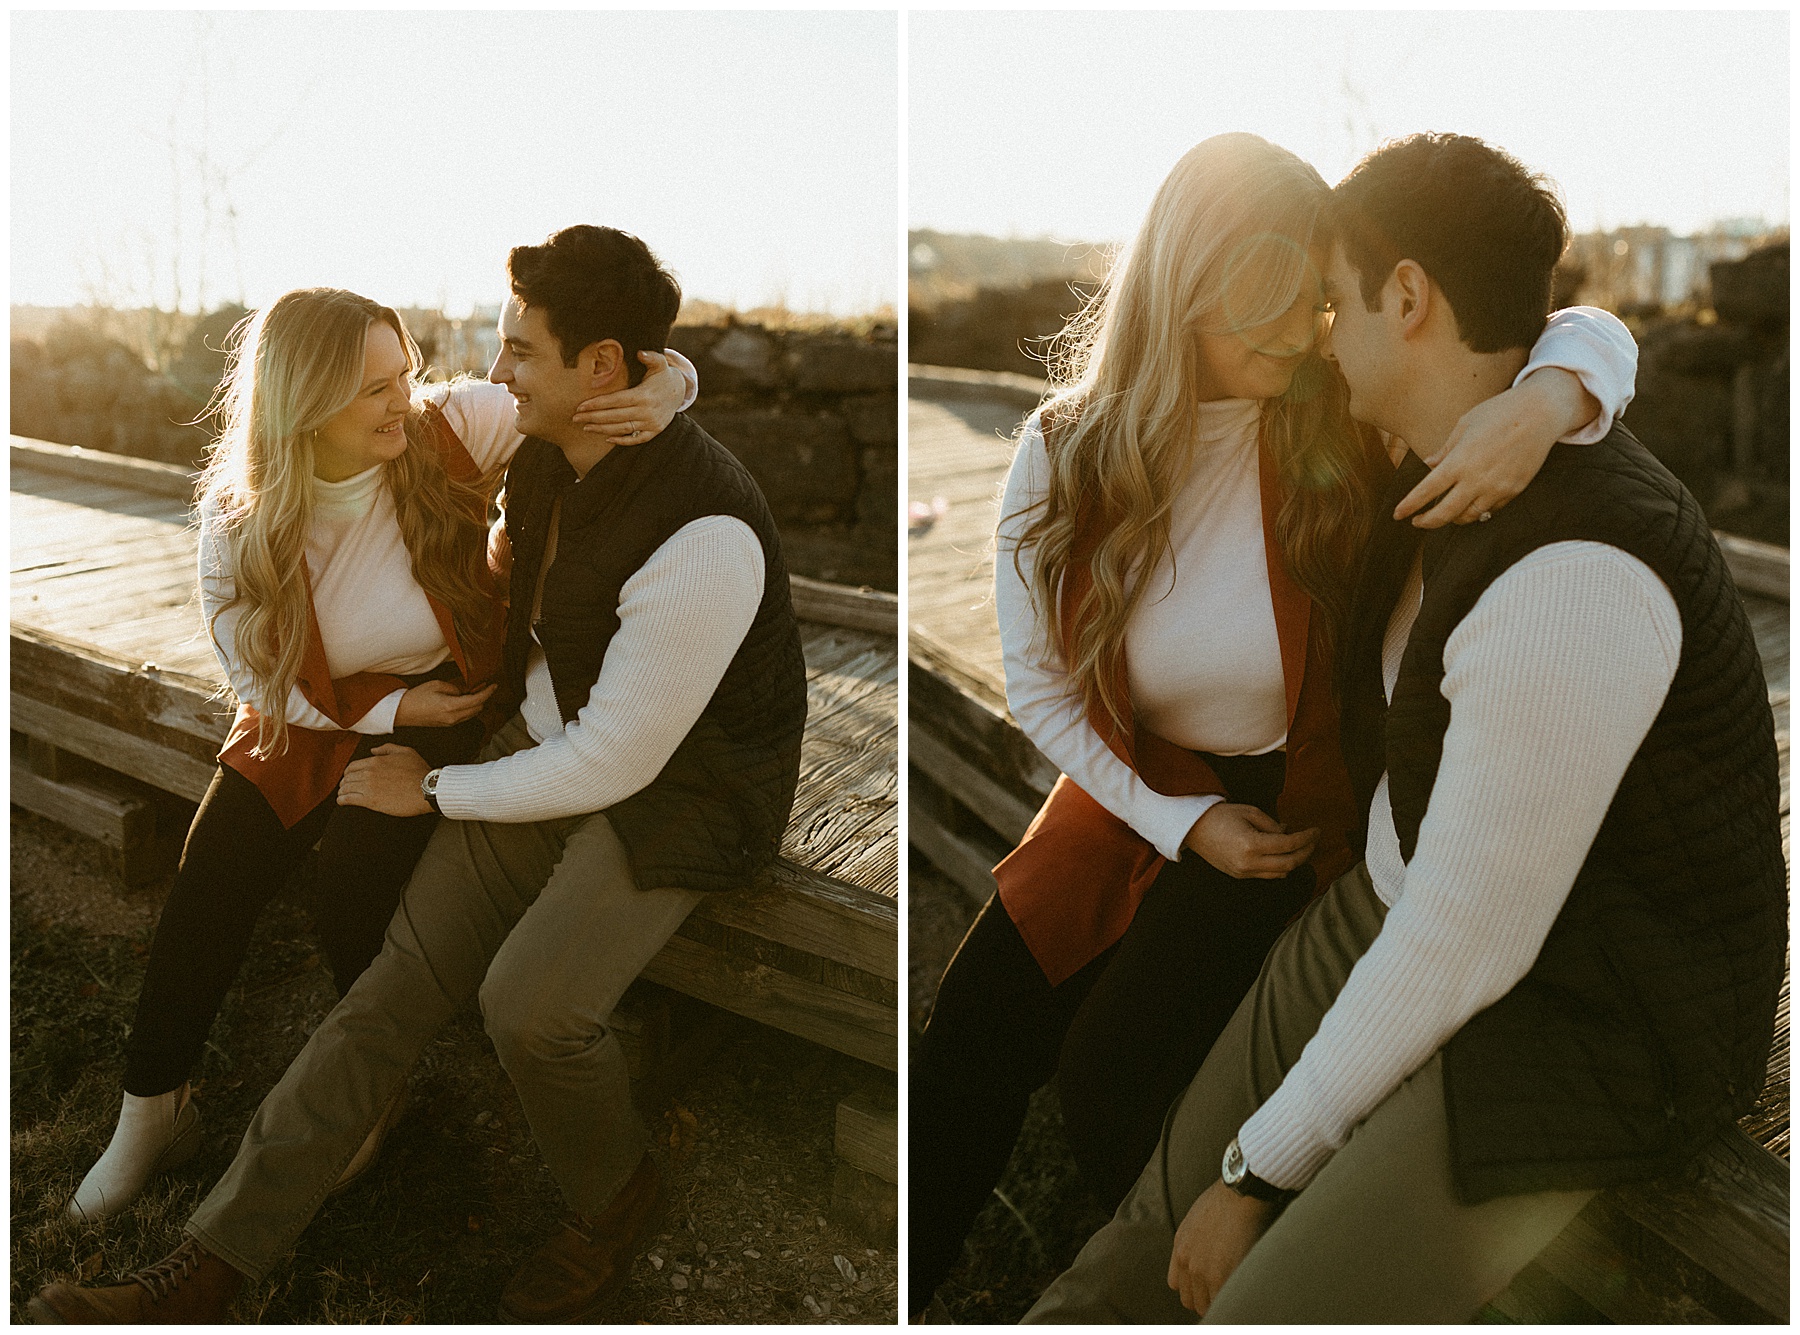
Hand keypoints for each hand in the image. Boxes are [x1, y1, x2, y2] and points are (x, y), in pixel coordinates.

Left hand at [337, 744, 432, 815]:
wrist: (426, 789)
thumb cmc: (419, 772)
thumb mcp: (406, 752)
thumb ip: (387, 748)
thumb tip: (373, 750)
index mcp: (375, 761)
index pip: (352, 766)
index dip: (349, 772)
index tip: (350, 776)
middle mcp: (369, 773)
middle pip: (347, 777)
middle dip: (345, 782)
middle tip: (345, 786)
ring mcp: (368, 787)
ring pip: (346, 788)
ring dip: (342, 791)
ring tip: (342, 795)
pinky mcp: (370, 801)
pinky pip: (349, 799)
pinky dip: (342, 800)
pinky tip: (342, 801)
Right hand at [393, 679, 495, 727]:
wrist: (402, 712)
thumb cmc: (417, 696)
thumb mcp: (437, 685)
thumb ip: (456, 687)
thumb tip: (467, 690)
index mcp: (452, 706)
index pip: (478, 700)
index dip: (488, 692)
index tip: (494, 685)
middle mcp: (454, 717)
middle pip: (478, 708)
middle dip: (484, 697)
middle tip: (483, 685)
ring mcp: (451, 723)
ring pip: (473, 713)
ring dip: (477, 703)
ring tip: (473, 691)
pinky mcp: (447, 724)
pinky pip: (464, 716)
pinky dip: (469, 708)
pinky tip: (464, 699)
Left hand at [573, 350, 683, 442]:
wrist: (680, 391)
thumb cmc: (663, 375)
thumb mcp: (660, 363)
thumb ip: (650, 356)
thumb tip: (640, 353)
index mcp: (644, 395)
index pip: (615, 401)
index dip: (597, 404)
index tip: (580, 406)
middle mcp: (647, 411)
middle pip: (615, 416)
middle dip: (593, 418)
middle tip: (575, 418)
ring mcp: (651, 423)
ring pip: (622, 428)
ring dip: (602, 429)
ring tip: (585, 427)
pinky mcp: (654, 431)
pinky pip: (635, 439)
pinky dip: (622, 440)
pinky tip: (607, 438)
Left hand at [1167, 1180, 1277, 1314]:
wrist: (1242, 1193)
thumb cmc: (1228, 1199)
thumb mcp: (1199, 1217)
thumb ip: (1197, 1241)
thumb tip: (1208, 1252)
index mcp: (1181, 1247)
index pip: (1178, 1284)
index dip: (1195, 1288)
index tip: (1209, 1288)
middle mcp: (1187, 1262)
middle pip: (1191, 1300)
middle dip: (1208, 1300)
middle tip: (1226, 1295)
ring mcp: (1203, 1272)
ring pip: (1207, 1306)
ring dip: (1221, 1303)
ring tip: (1236, 1296)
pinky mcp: (1221, 1277)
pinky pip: (1223, 1303)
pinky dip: (1233, 1303)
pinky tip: (1243, 1295)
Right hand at [1184, 803, 1316, 878]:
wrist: (1193, 828)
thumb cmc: (1220, 815)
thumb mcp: (1250, 812)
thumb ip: (1273, 824)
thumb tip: (1289, 833)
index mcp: (1251, 844)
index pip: (1289, 845)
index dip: (1307, 838)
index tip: (1317, 831)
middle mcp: (1248, 863)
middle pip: (1289, 864)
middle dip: (1306, 852)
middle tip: (1313, 840)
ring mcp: (1243, 872)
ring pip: (1280, 873)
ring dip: (1294, 861)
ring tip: (1299, 847)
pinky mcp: (1239, 875)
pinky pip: (1267, 875)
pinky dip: (1280, 866)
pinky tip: (1282, 853)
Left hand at [1395, 367, 1598, 527]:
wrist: (1541, 413)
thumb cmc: (1498, 412)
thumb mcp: (1464, 425)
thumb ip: (1446, 450)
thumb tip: (1429, 466)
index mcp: (1460, 460)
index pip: (1427, 491)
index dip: (1409, 506)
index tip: (1397, 514)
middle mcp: (1477, 479)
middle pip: (1446, 514)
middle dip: (1427, 522)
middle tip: (1417, 522)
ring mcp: (1498, 487)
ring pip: (1469, 517)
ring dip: (1453, 518)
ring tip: (1444, 512)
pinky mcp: (1514, 490)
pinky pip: (1491, 509)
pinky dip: (1477, 510)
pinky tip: (1471, 503)